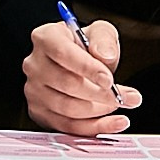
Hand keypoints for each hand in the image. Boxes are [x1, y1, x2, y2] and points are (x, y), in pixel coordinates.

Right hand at [21, 18, 142, 136]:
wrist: (73, 62)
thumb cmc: (83, 46)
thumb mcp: (99, 32)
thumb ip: (104, 39)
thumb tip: (105, 56)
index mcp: (46, 38)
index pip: (63, 54)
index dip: (87, 68)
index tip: (109, 80)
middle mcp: (35, 65)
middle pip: (67, 84)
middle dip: (101, 94)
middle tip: (124, 97)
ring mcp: (34, 91)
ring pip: (68, 109)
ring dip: (100, 111)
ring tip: (121, 104)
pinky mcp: (40, 113)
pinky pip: (68, 126)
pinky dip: (95, 127)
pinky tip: (114, 123)